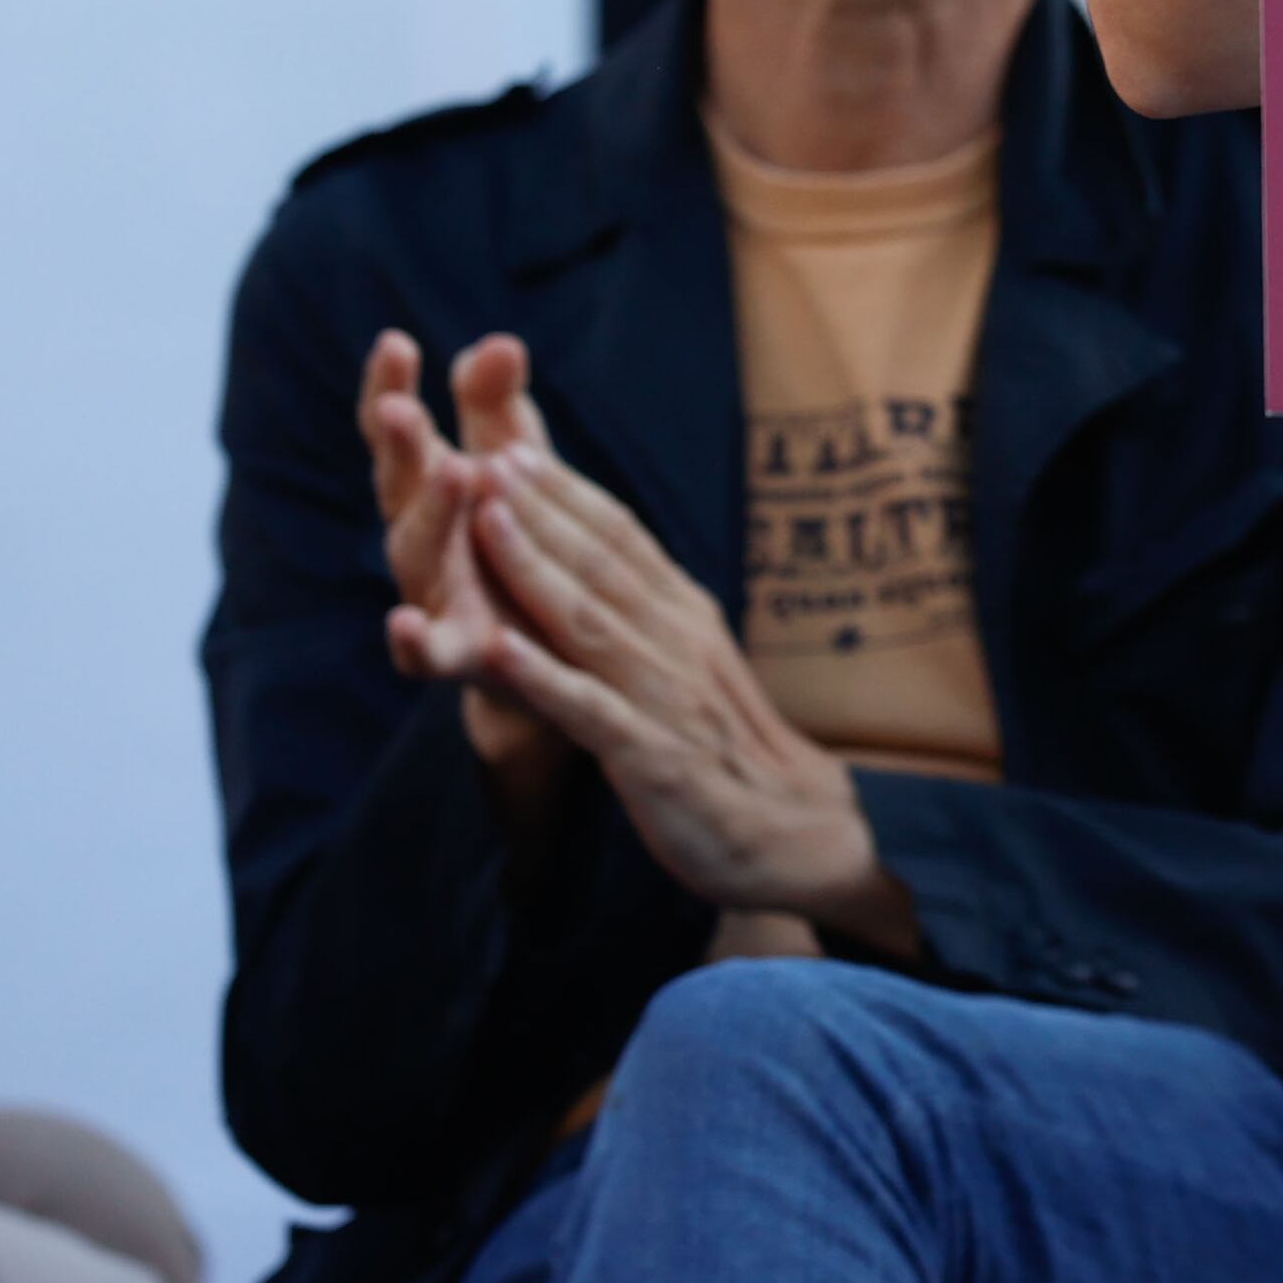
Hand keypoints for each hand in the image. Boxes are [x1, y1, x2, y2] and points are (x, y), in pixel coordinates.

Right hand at [362, 332, 563, 804]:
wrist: (536, 651)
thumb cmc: (506, 543)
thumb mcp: (509, 468)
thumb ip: (495, 410)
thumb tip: (497, 341)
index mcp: (433, 489)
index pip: (403, 434)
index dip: (391, 389)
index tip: (395, 343)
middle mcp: (423, 539)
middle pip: (403, 486)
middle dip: (402, 447)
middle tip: (404, 408)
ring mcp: (436, 596)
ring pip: (418, 555)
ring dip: (431, 517)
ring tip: (453, 474)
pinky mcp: (461, 654)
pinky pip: (428, 652)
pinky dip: (414, 641)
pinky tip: (404, 627)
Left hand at [461, 443, 916, 954]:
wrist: (799, 833)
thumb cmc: (731, 753)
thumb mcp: (693, 670)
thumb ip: (650, 622)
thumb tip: (604, 572)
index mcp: (686, 620)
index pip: (624, 541)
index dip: (567, 495)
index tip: (515, 449)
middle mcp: (678, 643)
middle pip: (602, 564)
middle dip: (539, 509)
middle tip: (487, 454)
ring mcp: (666, 697)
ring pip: (590, 619)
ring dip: (533, 567)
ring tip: (483, 520)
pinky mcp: (653, 759)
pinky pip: (588, 711)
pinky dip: (541, 678)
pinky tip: (495, 653)